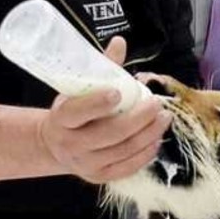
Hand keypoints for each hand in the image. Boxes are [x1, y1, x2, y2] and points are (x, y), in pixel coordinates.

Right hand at [37, 37, 172, 182]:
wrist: (55, 143)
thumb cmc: (73, 110)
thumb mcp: (78, 88)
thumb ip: (101, 68)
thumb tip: (120, 42)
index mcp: (61, 118)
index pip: (78, 112)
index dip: (97, 103)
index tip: (119, 92)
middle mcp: (70, 144)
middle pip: (109, 133)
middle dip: (138, 119)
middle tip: (157, 104)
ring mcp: (85, 163)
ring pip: (122, 151)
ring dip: (148, 134)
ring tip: (164, 118)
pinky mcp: (99, 176)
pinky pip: (126, 167)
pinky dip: (145, 154)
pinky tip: (157, 139)